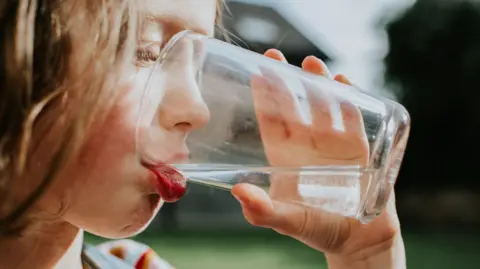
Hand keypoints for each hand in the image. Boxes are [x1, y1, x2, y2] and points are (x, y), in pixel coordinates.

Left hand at [232, 49, 403, 267]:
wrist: (358, 240)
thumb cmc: (317, 230)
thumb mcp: (287, 221)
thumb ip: (262, 210)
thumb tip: (238, 192)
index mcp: (285, 156)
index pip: (270, 120)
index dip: (263, 96)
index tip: (257, 72)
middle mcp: (306, 145)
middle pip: (294, 105)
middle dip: (285, 80)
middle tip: (276, 56)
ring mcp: (332, 143)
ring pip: (323, 105)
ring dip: (317, 83)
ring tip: (311, 64)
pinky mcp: (358, 147)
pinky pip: (353, 117)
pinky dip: (349, 99)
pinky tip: (343, 82)